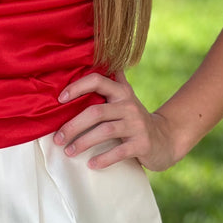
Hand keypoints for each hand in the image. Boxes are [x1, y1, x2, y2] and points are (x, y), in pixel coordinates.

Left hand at [53, 70, 177, 171]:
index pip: (97, 80)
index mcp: (121, 91)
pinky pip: (119, 151)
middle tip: (57, 138)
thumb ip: (111, 82)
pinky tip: (90, 164)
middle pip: (96, 111)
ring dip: (83, 142)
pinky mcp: (142, 144)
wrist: (165, 139)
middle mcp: (129, 104)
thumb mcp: (125, 98)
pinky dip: (103, 158)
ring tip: (68, 151)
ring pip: (105, 131)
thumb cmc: (134, 118)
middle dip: (73, 125)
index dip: (77, 87)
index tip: (60, 99)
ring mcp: (137, 124)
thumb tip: (93, 58)